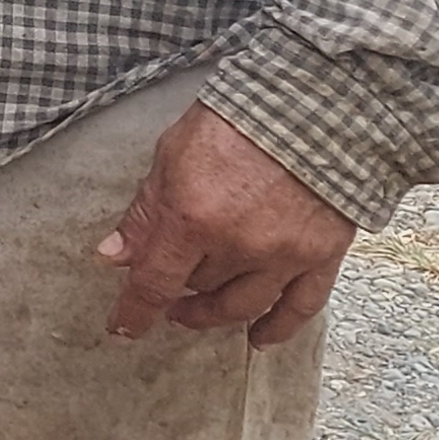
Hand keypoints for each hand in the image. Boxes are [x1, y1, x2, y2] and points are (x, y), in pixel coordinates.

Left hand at [97, 102, 352, 344]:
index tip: (122, 328)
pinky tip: (260, 338)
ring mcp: (283, 254)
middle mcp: (238, 245)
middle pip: (198, 288)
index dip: (133, 312)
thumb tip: (116, 256)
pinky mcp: (323, 253)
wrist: (316, 101)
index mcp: (192, 217)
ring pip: (242, 305)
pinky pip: (300, 307)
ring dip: (216, 313)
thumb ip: (144, 211)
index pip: (154, 283)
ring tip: (200, 311)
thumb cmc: (240, 117)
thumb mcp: (172, 154)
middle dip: (179, 288)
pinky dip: (278, 328)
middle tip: (170, 286)